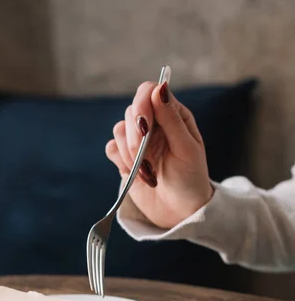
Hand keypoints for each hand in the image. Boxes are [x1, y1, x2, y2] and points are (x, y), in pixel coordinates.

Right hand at [106, 81, 213, 228]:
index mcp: (173, 116)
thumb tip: (160, 88)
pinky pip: (111, 148)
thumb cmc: (191, 180)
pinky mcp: (125, 159)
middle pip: (130, 111)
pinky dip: (120, 161)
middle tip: (147, 160)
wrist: (180, 212)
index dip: (142, 104)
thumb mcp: (186, 149)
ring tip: (147, 172)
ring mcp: (138, 142)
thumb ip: (172, 119)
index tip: (144, 125)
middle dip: (136, 137)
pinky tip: (136, 174)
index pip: (148, 92)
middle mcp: (154, 124)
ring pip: (118, 131)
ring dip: (130, 153)